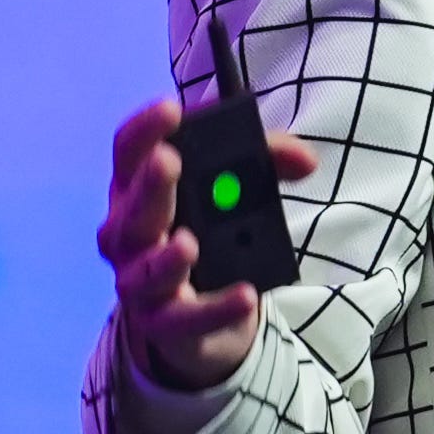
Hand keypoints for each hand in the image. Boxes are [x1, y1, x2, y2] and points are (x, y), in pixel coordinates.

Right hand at [99, 95, 321, 396]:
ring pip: (144, 271)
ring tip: (188, 244)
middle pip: (131, 210)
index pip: (128, 154)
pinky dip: (216, 309)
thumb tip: (307, 162)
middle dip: (150, 187)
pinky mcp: (161, 323)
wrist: (200, 315)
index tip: (170, 109)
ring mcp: (137, 281)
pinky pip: (184, 319)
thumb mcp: (234, 194)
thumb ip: (268, 165)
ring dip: (165, 259)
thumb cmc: (206, 236)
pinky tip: (245, 296)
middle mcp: (126, 234)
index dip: (144, 130)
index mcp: (136, 191)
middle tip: (170, 162)